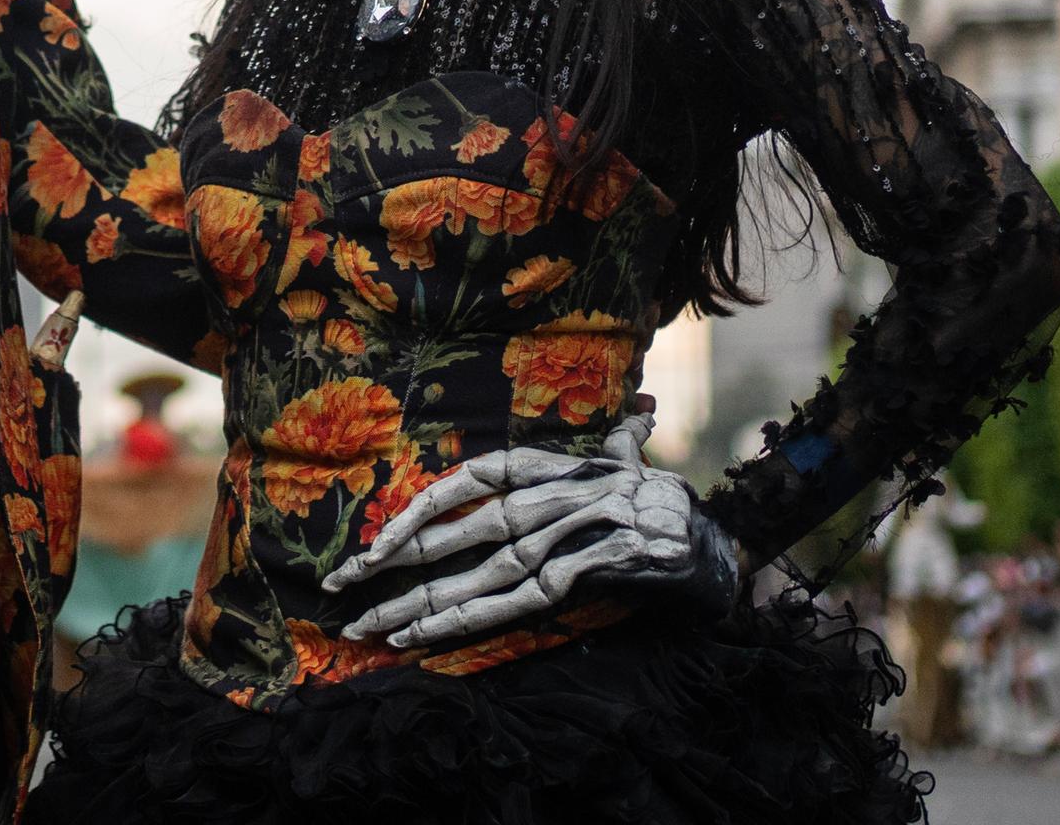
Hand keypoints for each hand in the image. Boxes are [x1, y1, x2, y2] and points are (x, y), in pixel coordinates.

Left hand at [322, 416, 739, 651]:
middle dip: (396, 562)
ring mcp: (569, 535)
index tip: (375, 539)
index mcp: (553, 467)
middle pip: (460, 532)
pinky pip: (513, 601)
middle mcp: (553, 496)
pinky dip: (465, 618)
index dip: (419, 506)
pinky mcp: (586, 574)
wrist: (717, 544)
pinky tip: (424, 637)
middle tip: (343, 586)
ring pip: (477, 573)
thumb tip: (631, 421)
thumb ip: (616, 444)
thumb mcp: (631, 464)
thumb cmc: (665, 505)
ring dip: (418, 603)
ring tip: (369, 627)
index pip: (471, 479)